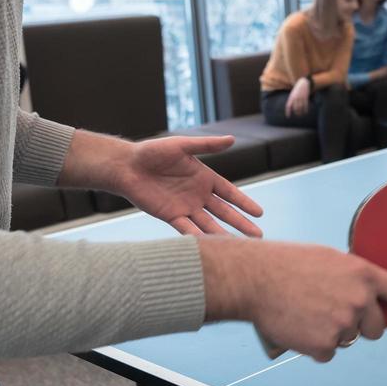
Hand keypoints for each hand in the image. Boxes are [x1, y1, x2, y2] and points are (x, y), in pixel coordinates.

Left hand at [117, 136, 263, 236]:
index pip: (229, 193)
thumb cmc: (153, 152)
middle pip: (224, 212)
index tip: (260, 212)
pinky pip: (187, 228)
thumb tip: (232, 139)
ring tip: (238, 246)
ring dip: (223, 234)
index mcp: (204, 177)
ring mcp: (185, 207)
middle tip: (258, 237)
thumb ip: (206, 145)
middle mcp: (198, 194)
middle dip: (241, 223)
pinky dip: (198, 236)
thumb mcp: (182, 146)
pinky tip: (210, 245)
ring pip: (209, 224)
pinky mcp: (170, 216)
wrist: (127, 166)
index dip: (244, 202)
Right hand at [199, 238, 386, 361]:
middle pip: (376, 327)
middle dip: (360, 324)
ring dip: (331, 332)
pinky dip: (313, 345)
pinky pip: (327, 353)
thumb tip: (364, 300)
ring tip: (306, 311)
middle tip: (331, 310)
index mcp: (363, 273)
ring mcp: (343, 324)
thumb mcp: (330, 261)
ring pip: (348, 339)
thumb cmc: (288, 264)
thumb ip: (353, 279)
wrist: (256, 278)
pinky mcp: (325, 345)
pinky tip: (298, 326)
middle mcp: (359, 300)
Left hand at [286, 78, 310, 116]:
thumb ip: (292, 100)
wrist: (303, 82)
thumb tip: (291, 108)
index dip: (288, 112)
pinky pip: (305, 104)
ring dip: (301, 112)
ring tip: (301, 115)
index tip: (288, 116)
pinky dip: (306, 109)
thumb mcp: (292, 94)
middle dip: (296, 112)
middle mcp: (295, 98)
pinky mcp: (305, 97)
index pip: (288, 106)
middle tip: (297, 115)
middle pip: (295, 108)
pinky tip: (306, 111)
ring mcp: (301, 97)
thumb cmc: (297, 89)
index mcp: (291, 97)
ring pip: (301, 107)